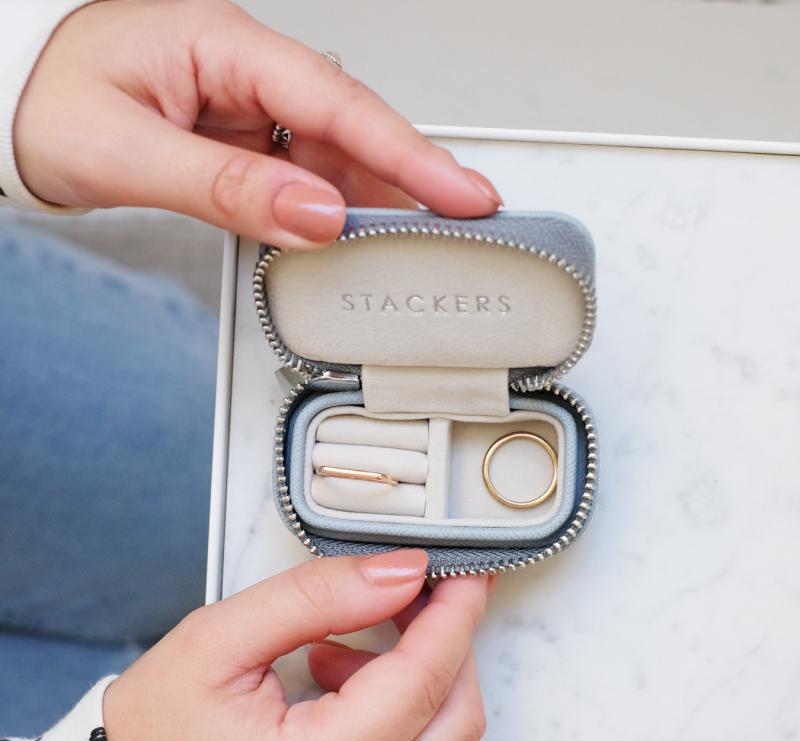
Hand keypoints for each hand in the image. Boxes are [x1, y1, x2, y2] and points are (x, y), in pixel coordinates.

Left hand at [14, 0, 501, 247]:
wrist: (14, 102)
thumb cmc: (48, 101)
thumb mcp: (128, 152)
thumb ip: (227, 189)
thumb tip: (315, 217)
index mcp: (222, 45)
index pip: (336, 101)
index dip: (407, 151)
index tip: (460, 192)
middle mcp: (245, 70)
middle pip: (351, 125)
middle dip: (409, 175)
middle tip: (464, 222)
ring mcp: (247, 105)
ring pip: (334, 153)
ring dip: (374, 197)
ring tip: (416, 237)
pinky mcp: (243, 138)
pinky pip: (304, 171)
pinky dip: (333, 206)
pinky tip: (354, 230)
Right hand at [104, 550, 489, 740]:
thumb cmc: (154, 728)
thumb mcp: (220, 639)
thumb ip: (316, 596)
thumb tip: (399, 570)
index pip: (419, 682)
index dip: (454, 616)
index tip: (467, 571)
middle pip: (451, 718)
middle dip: (451, 640)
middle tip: (427, 588)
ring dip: (422, 670)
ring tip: (354, 638)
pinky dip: (400, 703)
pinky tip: (344, 673)